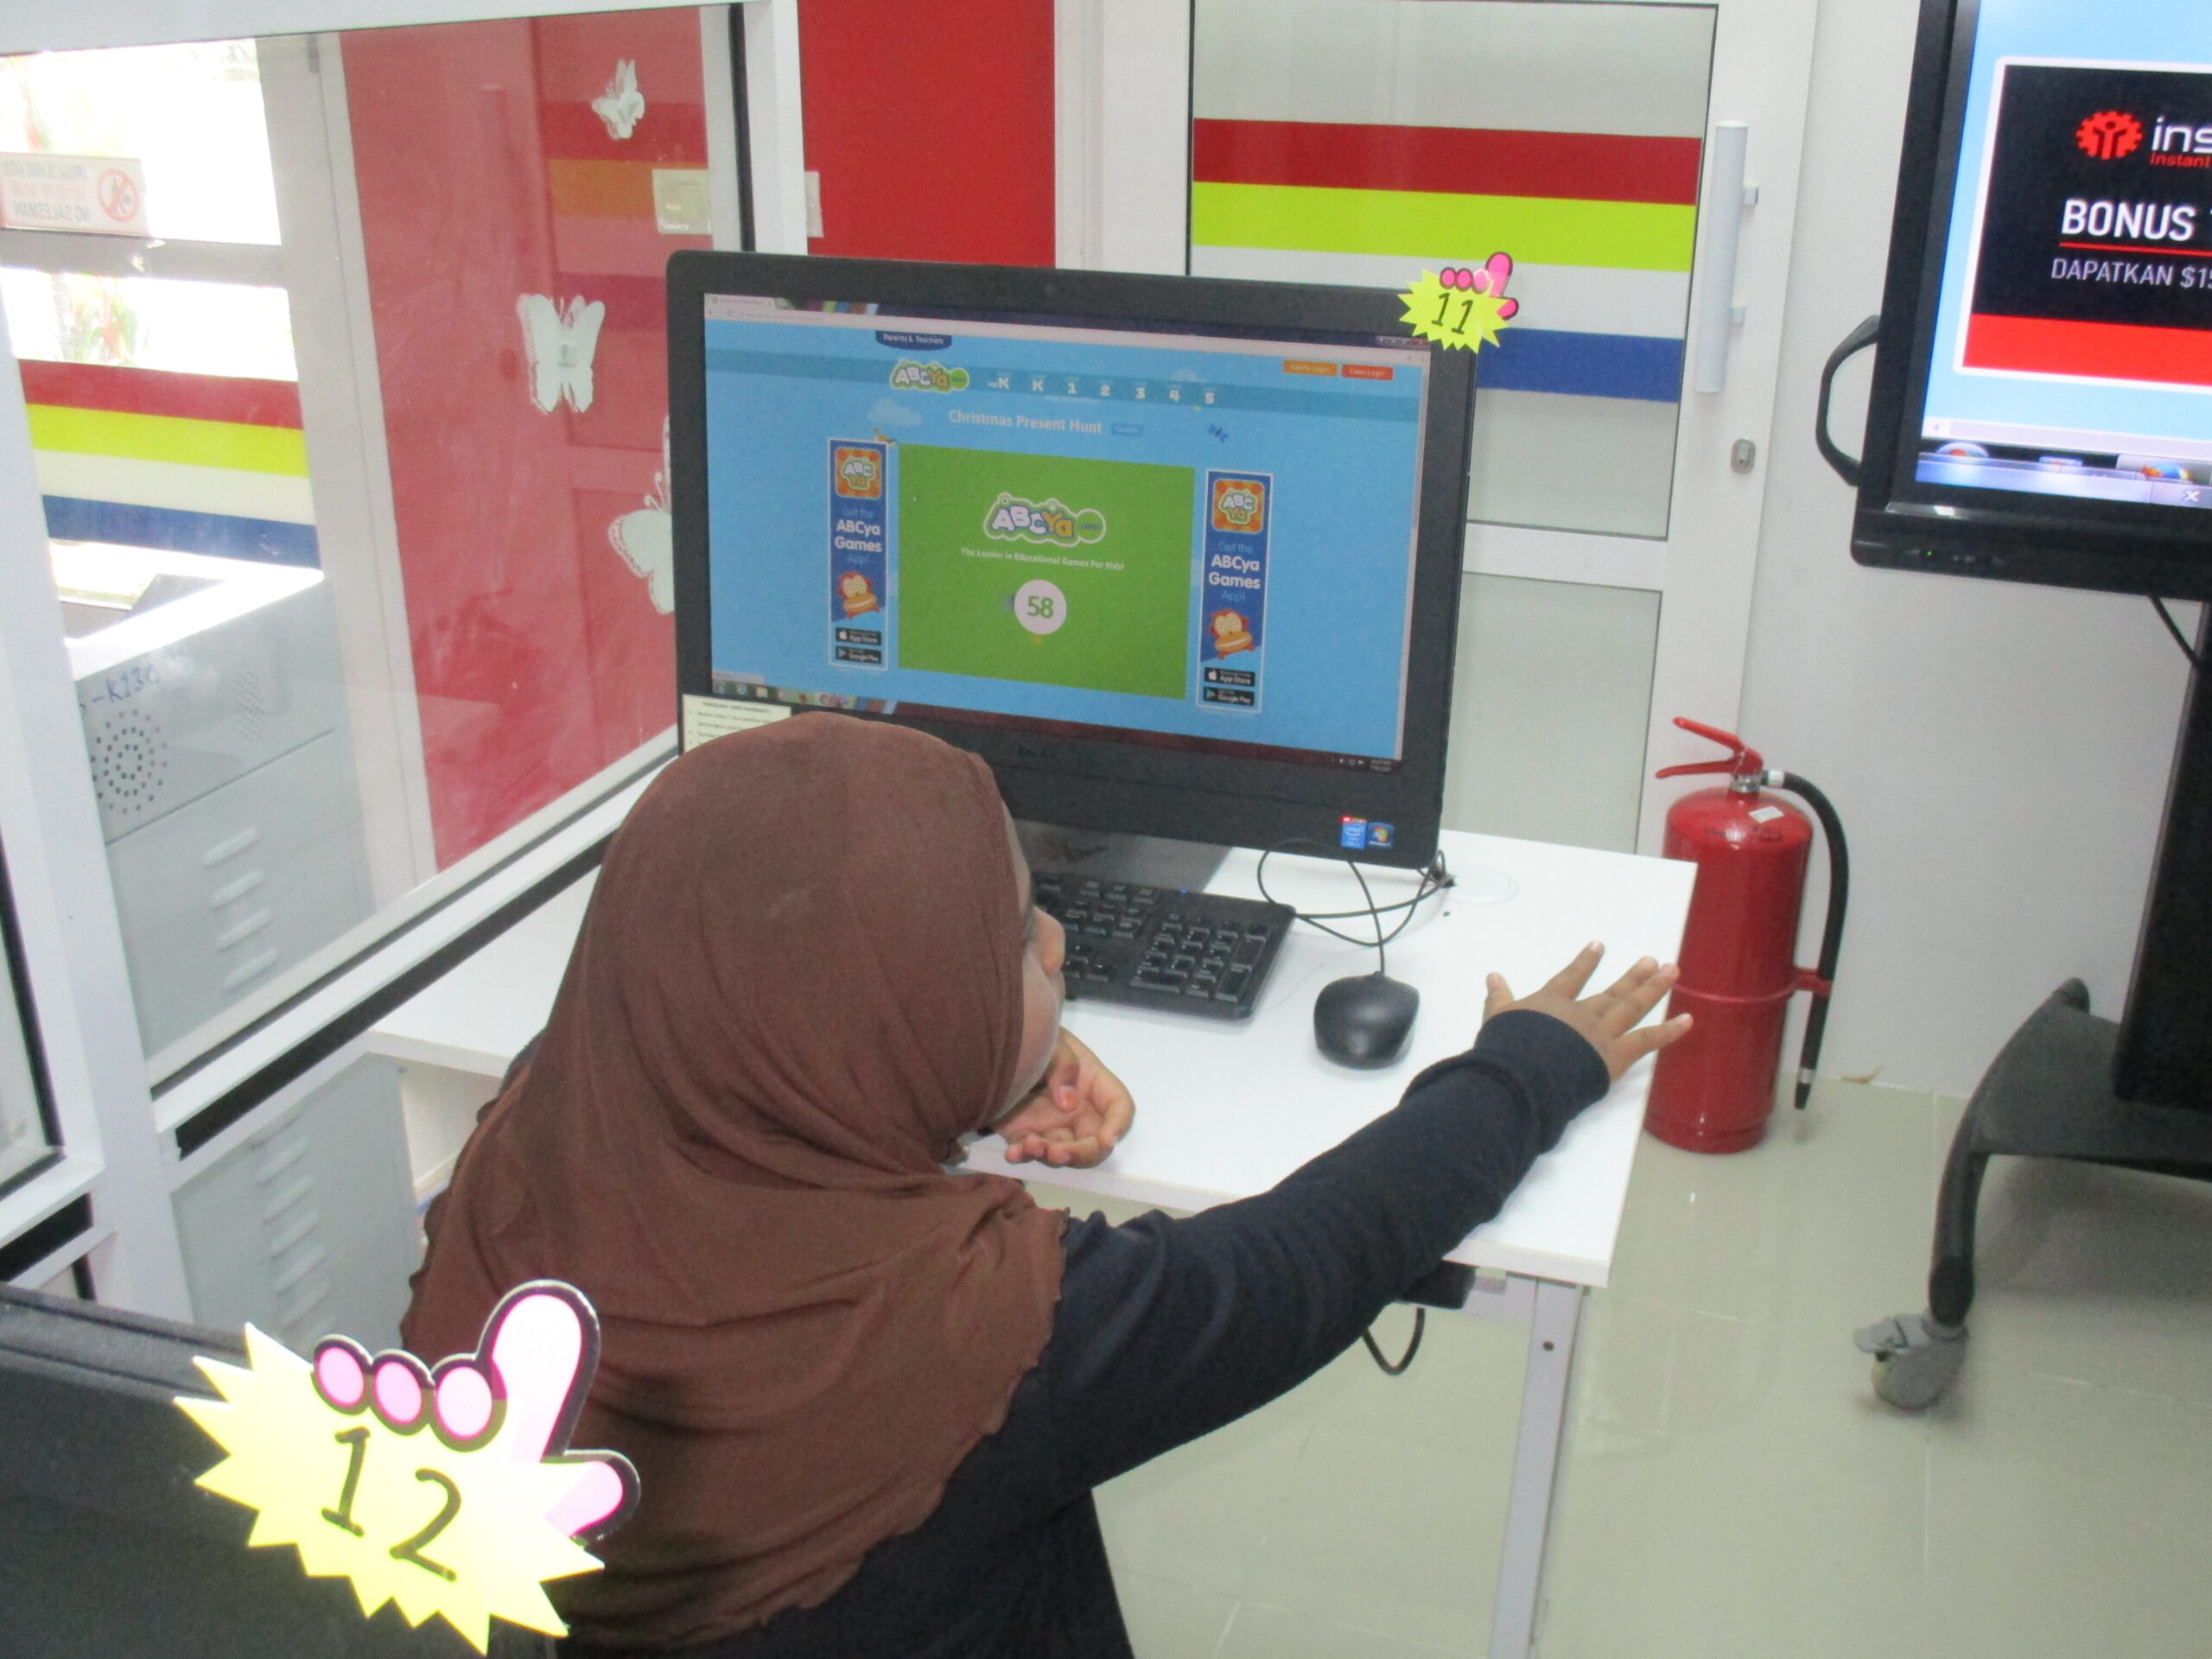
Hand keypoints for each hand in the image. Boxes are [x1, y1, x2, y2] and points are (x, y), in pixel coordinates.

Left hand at [992, 1029, 1132, 1167]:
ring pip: (1062, 1153)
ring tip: (1029, 1145)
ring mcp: (1051, 1124)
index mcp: (1093, 1084)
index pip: (1118, 1108)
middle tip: (1057, 1153)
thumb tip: (1068, 1103)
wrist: (999, 1040)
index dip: (1118, 1126)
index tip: (1106, 1139)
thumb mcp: (1053, 1041)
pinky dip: (1022, 1156)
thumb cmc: (1036, 1034)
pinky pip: (1028, 1151)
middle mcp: (1077, 1110)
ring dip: (1049, 1156)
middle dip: (1080, 1154)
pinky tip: (1012, 1153)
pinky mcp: (1024, 1132)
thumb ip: (1063, 1064)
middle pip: (1093, 1143)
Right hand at [1483, 943, 1690, 1081]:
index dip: (1585, 963)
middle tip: (1652, 960)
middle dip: (1632, 976)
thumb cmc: (1508, 1049)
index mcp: (1552, 1005)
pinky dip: (1669, 1030)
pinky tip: (1688, 1019)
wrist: (1525, 1072)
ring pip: (1632, 1007)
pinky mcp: (1617, 1054)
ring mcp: (1602, 1032)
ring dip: (1653, 989)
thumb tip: (1492, 977)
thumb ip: (1498, 1000)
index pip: (1570, 979)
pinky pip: (1648, 1040)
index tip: (1599, 947)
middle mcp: (1582, 1013)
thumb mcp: (1497, 1020)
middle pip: (1612, 992)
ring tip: (1671, 971)